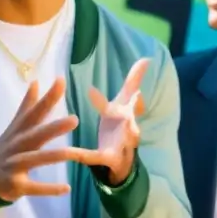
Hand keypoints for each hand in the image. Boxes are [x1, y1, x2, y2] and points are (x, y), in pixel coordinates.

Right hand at [0, 78, 95, 201]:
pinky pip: (35, 187)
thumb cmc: (6, 149)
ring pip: (36, 159)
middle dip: (54, 128)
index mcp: (19, 131)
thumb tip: (36, 81)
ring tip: (74, 153)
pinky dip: (49, 189)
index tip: (61, 81)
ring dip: (54, 156)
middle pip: (36, 135)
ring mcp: (16, 166)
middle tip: (74, 119)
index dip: (47, 97)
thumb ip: (27, 106)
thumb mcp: (15, 127)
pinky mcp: (17, 185)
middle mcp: (17, 146)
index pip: (35, 111)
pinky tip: (66, 188)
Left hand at [87, 58, 149, 185]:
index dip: (136, 102)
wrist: (120, 159)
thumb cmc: (120, 126)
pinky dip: (83, 155)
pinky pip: (93, 157)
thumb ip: (132, 82)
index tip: (137, 94)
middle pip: (132, 129)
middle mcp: (127, 131)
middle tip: (130, 122)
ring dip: (120, 144)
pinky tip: (70, 152)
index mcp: (128, 115)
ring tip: (113, 145)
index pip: (133, 107)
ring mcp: (118, 147)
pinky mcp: (105, 159)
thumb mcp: (124, 103)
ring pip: (120, 146)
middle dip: (132, 126)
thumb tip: (146, 58)